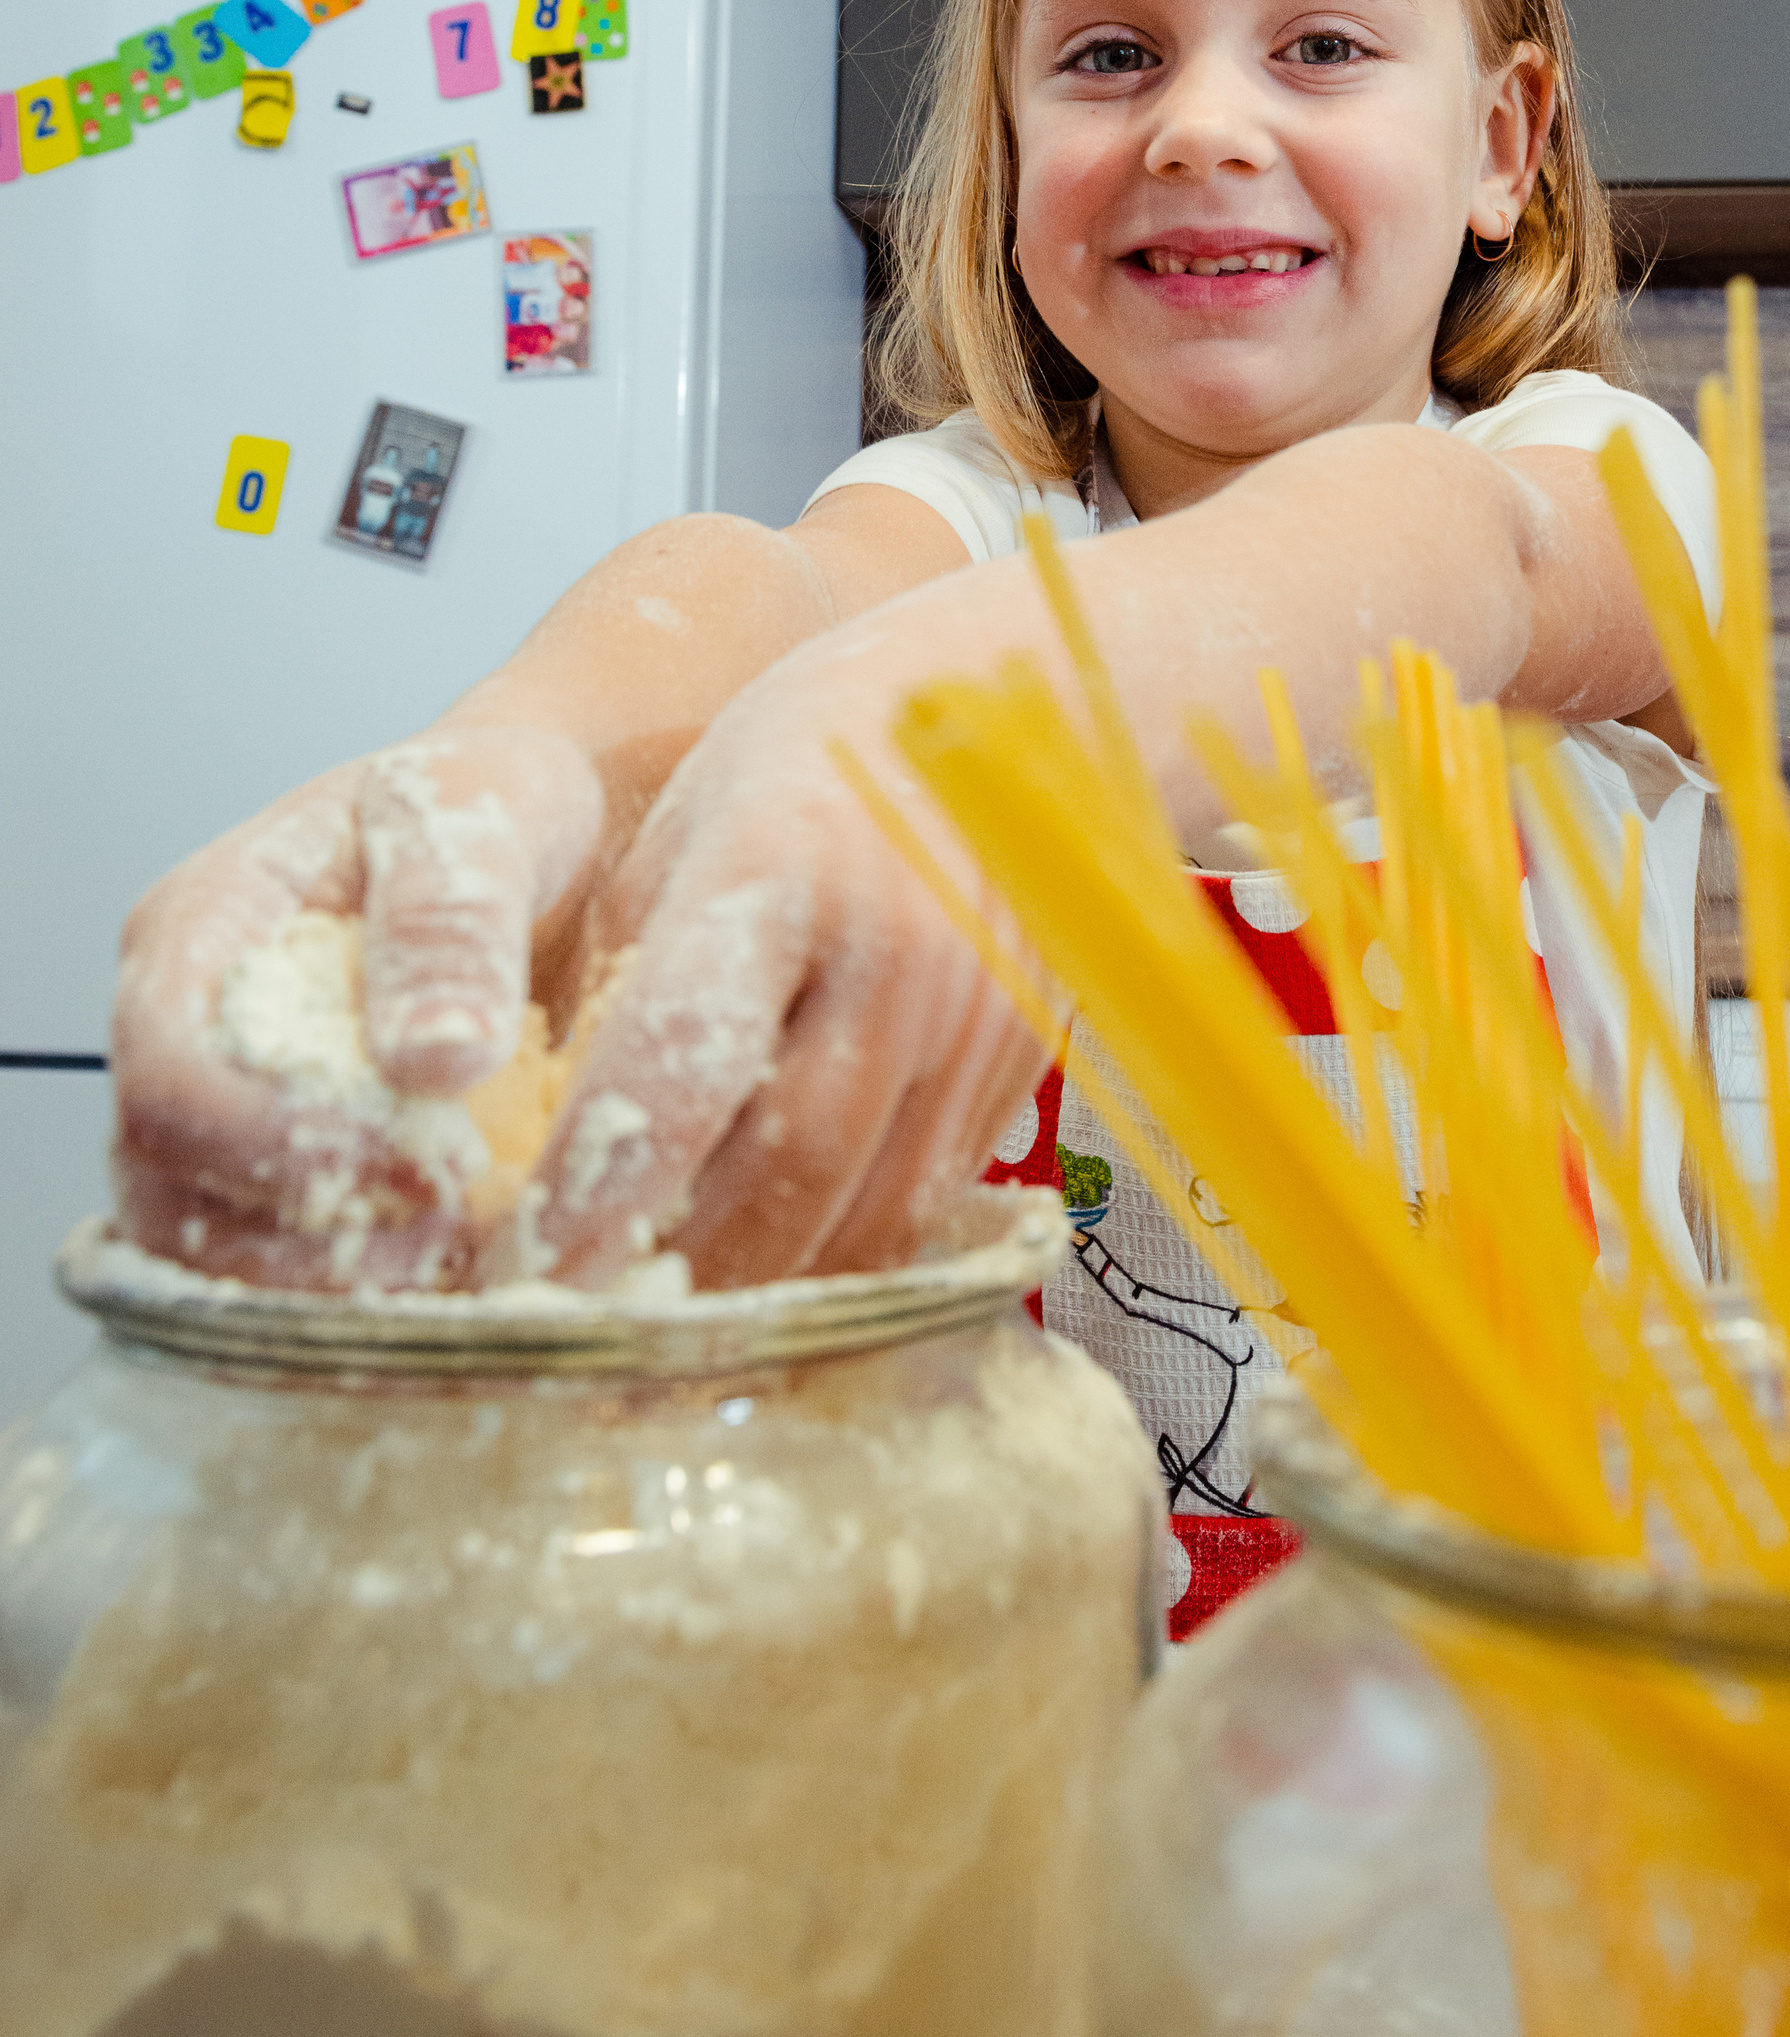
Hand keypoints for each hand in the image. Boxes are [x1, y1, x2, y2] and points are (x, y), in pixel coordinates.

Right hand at [112, 725, 603, 1287]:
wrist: (545, 830)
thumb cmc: (490, 802)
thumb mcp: (483, 812)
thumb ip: (451, 918)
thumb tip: (434, 1058)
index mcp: (202, 927)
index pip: (169, 1076)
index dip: (276, 1146)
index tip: (424, 1166)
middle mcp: (193, 1029)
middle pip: (168, 1188)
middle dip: (302, 1238)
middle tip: (452, 1233)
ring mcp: (231, 1104)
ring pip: (211, 1248)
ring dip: (328, 1281)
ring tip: (463, 1256)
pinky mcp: (295, 1163)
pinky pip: (282, 1262)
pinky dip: (362, 1286)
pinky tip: (463, 1268)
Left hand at [504, 639, 1049, 1289]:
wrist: (1005, 705)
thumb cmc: (805, 759)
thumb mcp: (679, 838)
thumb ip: (627, 987)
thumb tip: (551, 1155)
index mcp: (779, 872)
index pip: (676, 1072)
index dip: (596, 1193)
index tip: (521, 1269)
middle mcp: (894, 954)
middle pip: (780, 1174)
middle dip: (672, 1274)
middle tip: (582, 1330)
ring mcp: (974, 1017)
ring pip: (864, 1214)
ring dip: (762, 1290)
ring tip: (669, 1329)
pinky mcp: (1022, 1061)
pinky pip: (925, 1202)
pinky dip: (843, 1255)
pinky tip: (775, 1272)